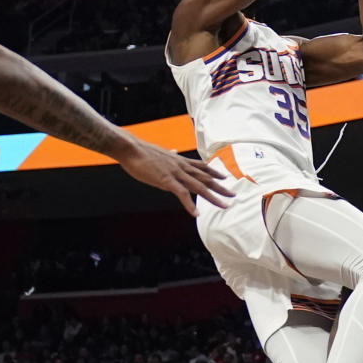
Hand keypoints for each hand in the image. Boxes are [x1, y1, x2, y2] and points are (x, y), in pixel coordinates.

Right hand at [117, 141, 231, 216]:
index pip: (201, 166)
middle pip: (205, 177)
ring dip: (213, 197)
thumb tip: (174, 151)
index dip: (214, 172)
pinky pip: (182, 194)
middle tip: (232, 194)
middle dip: (220, 187)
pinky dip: (190, 205)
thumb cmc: (140, 152)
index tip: (224, 177)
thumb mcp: (160, 153)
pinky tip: (196, 214)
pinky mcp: (166, 180)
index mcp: (179, 160)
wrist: (130, 148)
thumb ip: (169, 155)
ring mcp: (175, 173)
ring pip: (199, 186)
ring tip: (224, 205)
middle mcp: (181, 166)